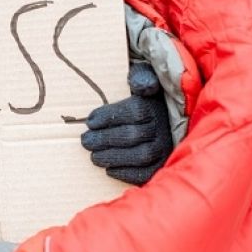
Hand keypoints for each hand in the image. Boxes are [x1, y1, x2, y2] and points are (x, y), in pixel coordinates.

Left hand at [81, 63, 172, 184]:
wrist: (166, 117)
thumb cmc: (147, 98)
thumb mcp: (145, 79)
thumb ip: (141, 78)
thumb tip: (141, 85)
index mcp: (155, 107)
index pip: (132, 112)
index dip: (108, 117)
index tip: (90, 121)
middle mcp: (162, 128)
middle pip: (132, 135)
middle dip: (104, 139)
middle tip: (85, 141)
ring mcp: (164, 148)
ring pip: (139, 156)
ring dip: (112, 157)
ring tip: (94, 156)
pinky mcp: (163, 164)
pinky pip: (146, 173)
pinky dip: (126, 173)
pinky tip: (109, 169)